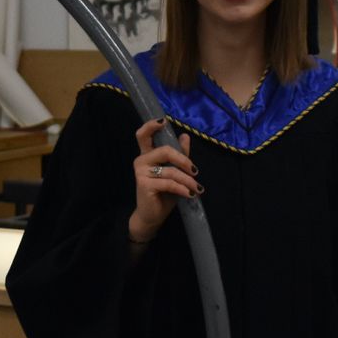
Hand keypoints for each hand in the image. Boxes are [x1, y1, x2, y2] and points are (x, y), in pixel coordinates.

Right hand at [127, 119, 198, 243]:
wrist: (152, 216)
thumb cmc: (163, 193)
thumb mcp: (175, 172)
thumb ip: (180, 155)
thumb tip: (185, 136)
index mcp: (147, 154)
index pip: (143, 135)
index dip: (151, 126)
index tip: (163, 121)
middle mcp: (141, 160)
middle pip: (164, 150)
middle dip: (183, 160)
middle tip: (195, 171)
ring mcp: (141, 172)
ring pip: (170, 170)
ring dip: (187, 180)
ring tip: (197, 188)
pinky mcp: (144, 185)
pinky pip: (169, 183)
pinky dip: (183, 189)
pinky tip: (190, 194)